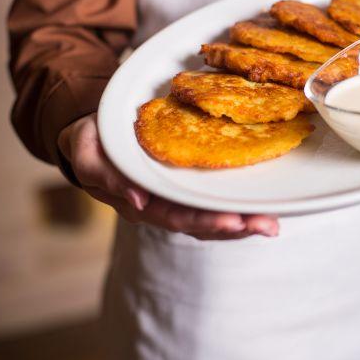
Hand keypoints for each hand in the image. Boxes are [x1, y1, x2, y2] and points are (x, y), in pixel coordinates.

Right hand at [58, 113, 278, 239]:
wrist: (92, 133)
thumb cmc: (90, 141)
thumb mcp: (86, 152)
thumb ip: (104, 175)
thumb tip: (139, 201)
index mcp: (139, 201)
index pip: (176, 216)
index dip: (207, 221)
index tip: (234, 221)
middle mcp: (161, 206)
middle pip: (201, 223)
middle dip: (236, 226)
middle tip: (268, 224)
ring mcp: (174, 199)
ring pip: (211, 217)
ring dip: (243, 222)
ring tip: (272, 222)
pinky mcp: (185, 186)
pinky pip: (212, 201)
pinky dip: (237, 206)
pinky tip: (262, 207)